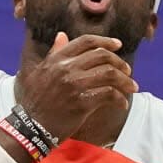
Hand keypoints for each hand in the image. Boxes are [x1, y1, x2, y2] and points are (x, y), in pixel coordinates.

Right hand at [18, 32, 137, 140]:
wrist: (30, 126)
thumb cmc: (35, 101)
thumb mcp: (40, 72)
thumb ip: (54, 53)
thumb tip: (62, 35)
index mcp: (58, 59)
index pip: (87, 42)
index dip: (106, 41)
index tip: (118, 45)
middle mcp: (67, 68)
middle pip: (102, 56)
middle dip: (120, 63)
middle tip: (128, 71)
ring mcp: (75, 85)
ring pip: (110, 74)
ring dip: (125, 81)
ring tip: (131, 87)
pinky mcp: (82, 103)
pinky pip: (109, 95)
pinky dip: (119, 99)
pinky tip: (121, 103)